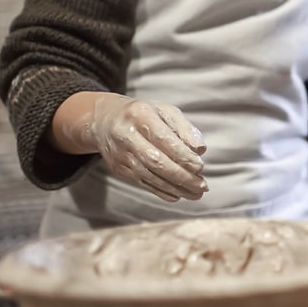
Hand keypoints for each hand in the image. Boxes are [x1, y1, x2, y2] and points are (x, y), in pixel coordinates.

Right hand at [85, 94, 207, 201]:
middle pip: (155, 161)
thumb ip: (185, 128)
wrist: (105, 120)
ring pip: (149, 176)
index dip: (183, 156)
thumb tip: (200, 150)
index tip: (200, 167)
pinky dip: (162, 191)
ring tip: (196, 193)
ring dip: (175, 187)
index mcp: (140, 115)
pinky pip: (142, 183)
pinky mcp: (118, 168)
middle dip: (182, 176)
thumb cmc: (145, 115)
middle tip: (202, 186)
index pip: (164, 139)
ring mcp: (120, 154)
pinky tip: (178, 195)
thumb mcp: (165, 112)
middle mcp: (127, 135)